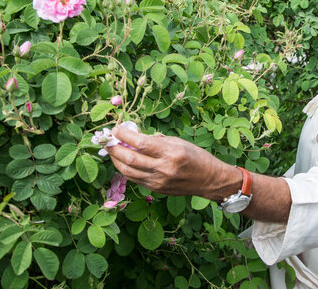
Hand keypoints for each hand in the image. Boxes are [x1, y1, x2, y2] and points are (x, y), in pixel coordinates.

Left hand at [105, 126, 239, 200]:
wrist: (209, 180)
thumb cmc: (197, 157)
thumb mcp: (180, 142)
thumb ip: (157, 140)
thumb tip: (136, 137)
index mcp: (171, 153)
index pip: (141, 143)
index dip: (125, 135)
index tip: (117, 128)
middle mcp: (163, 168)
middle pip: (130, 158)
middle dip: (115, 148)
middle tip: (108, 140)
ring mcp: (158, 181)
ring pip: (128, 171)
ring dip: (116, 160)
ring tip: (112, 150)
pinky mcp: (156, 189)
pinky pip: (134, 179)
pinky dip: (125, 169)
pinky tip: (123, 162)